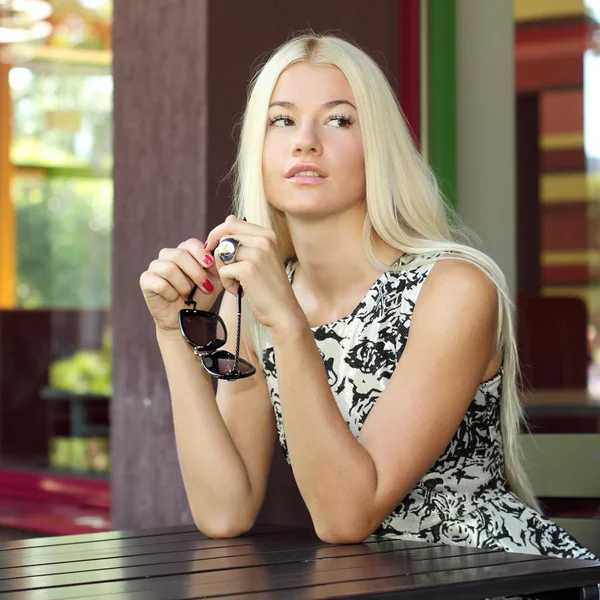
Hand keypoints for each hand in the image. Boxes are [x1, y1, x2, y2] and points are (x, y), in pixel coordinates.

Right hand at [139, 238, 221, 333]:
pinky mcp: (146, 280)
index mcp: (185, 252)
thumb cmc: (200, 298)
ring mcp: (155, 267)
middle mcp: (167, 256)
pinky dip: (171, 294)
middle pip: (179, 255)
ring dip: (184, 285)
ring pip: (169, 269)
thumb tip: (218, 253)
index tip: (210, 265)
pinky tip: (174, 298)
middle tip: (205, 287)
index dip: (201, 253)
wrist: (185, 320)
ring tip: (188, 295)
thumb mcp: (214, 282)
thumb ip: (217, 267)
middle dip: (196, 273)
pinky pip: (160, 284)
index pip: (191, 243)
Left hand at [205, 216, 306, 332]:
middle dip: (219, 255)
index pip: (232, 221)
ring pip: (221, 253)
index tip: (214, 248)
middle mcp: (264, 240)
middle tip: (227, 271)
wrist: (283, 310)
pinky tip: (239, 290)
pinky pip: (223, 271)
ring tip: (237, 282)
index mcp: (267, 234)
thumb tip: (223, 225)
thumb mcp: (263, 257)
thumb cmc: (269, 287)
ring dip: (223, 270)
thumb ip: (247, 241)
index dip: (217, 234)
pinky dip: (227, 283)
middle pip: (223, 237)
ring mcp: (257, 254)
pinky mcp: (248, 269)